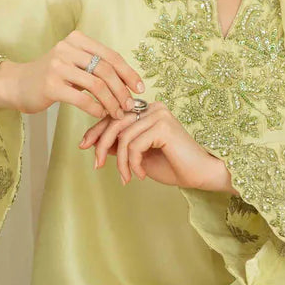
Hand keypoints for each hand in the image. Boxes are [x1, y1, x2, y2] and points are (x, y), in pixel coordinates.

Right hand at [3, 32, 143, 119]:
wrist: (17, 84)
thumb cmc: (50, 76)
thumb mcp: (73, 62)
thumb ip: (95, 66)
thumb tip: (128, 82)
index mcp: (77, 40)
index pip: (111, 55)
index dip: (128, 73)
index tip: (140, 88)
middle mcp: (67, 49)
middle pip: (106, 70)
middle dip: (122, 90)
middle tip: (130, 105)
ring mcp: (58, 66)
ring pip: (97, 85)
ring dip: (112, 102)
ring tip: (118, 113)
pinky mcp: (51, 85)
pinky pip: (83, 99)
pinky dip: (96, 108)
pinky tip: (101, 114)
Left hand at [78, 102, 228, 189]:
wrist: (200, 175)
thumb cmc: (173, 166)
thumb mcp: (138, 155)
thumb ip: (120, 145)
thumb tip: (93, 141)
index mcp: (148, 110)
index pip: (115, 115)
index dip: (96, 130)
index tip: (84, 145)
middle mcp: (153, 107)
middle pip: (115, 122)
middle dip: (101, 144)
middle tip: (96, 165)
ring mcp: (159, 115)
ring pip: (123, 137)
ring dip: (120, 162)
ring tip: (127, 177)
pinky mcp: (163, 126)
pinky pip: (134, 145)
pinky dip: (133, 163)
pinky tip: (141, 174)